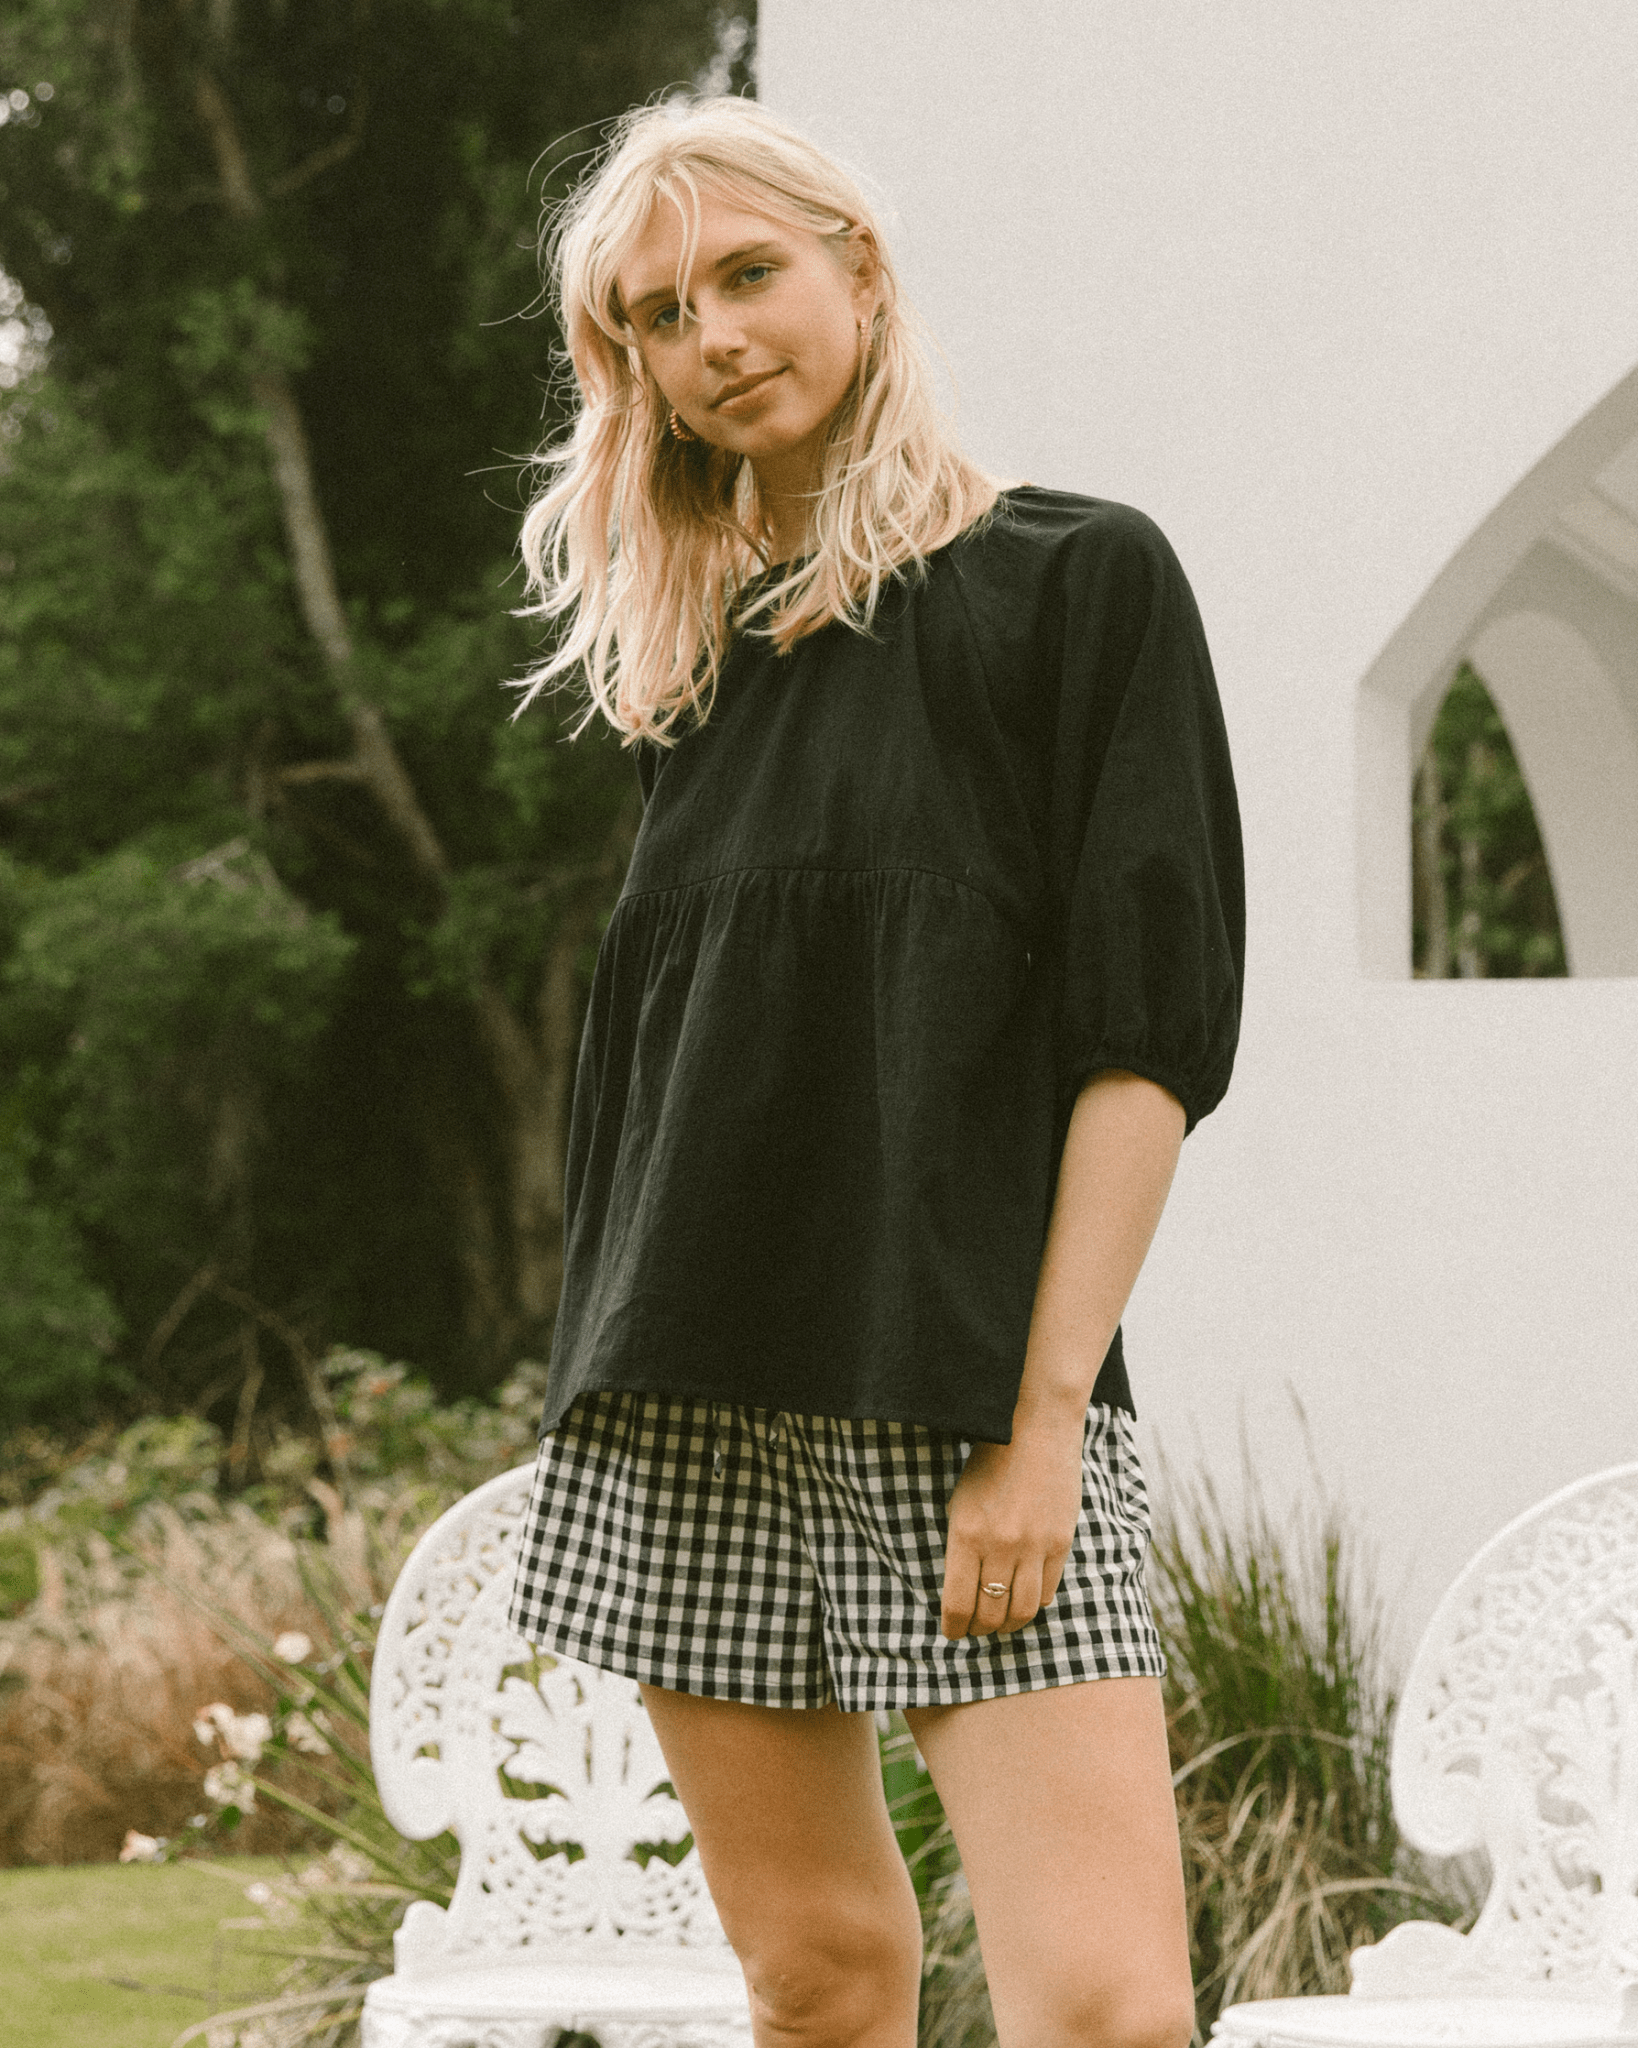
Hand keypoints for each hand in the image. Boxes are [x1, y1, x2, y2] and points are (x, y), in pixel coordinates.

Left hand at [940, 1420, 1083, 1639]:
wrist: (1035, 1430)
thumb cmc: (989, 1464)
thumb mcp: (960, 1503)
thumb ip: (961, 1548)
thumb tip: (962, 1592)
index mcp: (966, 1535)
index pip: (958, 1604)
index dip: (954, 1628)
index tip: (953, 1633)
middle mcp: (999, 1546)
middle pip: (991, 1615)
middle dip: (980, 1630)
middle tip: (976, 1630)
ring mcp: (1034, 1547)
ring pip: (1022, 1611)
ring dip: (1009, 1625)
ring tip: (1001, 1622)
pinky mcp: (1060, 1543)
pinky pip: (1048, 1591)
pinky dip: (1034, 1602)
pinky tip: (1024, 1597)